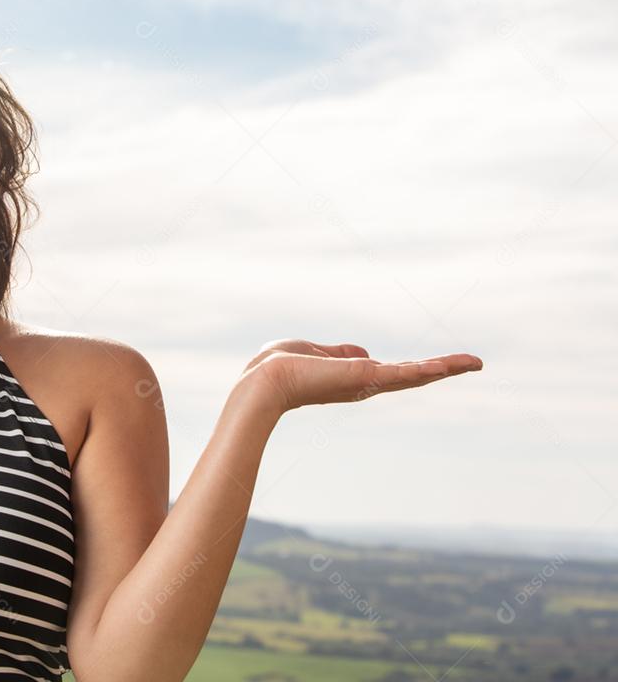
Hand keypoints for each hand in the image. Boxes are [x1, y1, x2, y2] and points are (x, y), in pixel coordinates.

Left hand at [241, 338, 482, 414]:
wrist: (263, 382)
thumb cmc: (279, 367)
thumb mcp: (314, 352)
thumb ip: (338, 352)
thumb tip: (362, 353)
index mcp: (353, 378)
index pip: (393, 372)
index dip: (417, 368)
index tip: (443, 365)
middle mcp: (364, 385)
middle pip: (412, 376)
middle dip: (443, 369)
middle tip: (474, 363)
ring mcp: (365, 383)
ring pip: (413, 374)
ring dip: (444, 367)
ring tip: (473, 362)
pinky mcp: (362, 377)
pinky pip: (400, 372)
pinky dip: (425, 369)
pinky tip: (448, 366)